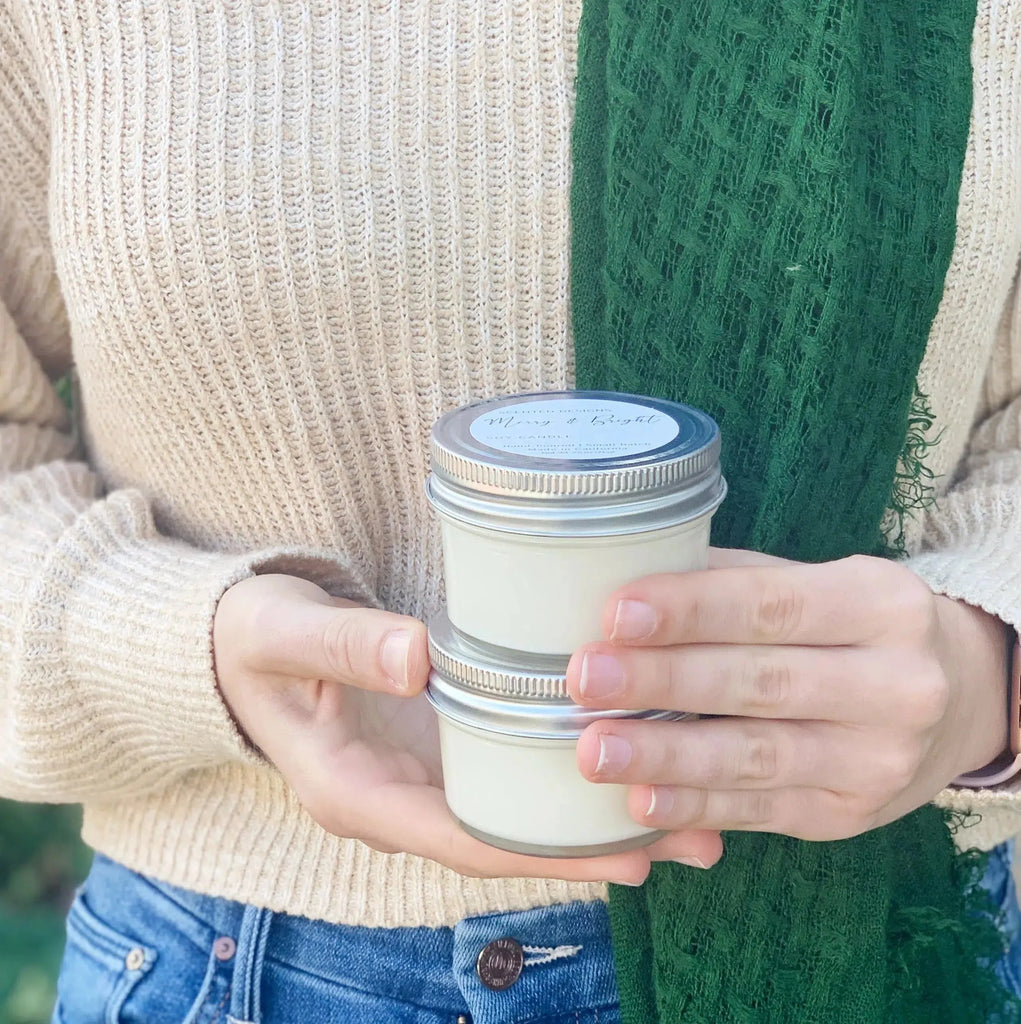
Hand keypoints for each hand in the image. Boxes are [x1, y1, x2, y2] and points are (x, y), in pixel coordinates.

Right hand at [213, 574, 721, 880]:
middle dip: (598, 845)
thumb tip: (419, 660)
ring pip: (520, 812)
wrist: (236, 645)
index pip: (463, 839)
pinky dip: (569, 773)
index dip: (544, 852)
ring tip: (699, 810)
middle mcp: (401, 801)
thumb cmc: (252, 639)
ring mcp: (425, 777)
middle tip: (700, 836)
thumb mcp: (285, 635)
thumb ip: (345, 645)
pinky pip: (512, 774)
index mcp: (358, 794)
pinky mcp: (441, 747)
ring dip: (601, 815)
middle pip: (510, 837)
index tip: (627, 853)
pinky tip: (633, 755)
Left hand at [567, 549, 1008, 844]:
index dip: (691, 609)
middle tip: (584, 678)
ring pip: (757, 757)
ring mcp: (877, 759)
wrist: (950, 701)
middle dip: (664, 681)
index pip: (772, 604)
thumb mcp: (813, 586)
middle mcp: (895, 685)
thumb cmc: (846, 628)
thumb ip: (730, 582)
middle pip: (760, 681)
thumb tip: (618, 576)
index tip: (614, 613)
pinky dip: (695, 807)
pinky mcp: (848, 816)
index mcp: (880, 603)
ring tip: (595, 751)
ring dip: (667, 756)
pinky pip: (760, 811)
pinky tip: (640, 803)